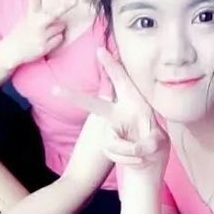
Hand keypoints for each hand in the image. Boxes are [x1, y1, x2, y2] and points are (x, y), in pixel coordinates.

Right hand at [3, 0, 76, 65]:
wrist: (9, 52)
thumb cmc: (21, 34)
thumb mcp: (26, 20)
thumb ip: (40, 15)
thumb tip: (56, 14)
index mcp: (31, 13)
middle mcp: (36, 23)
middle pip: (55, 13)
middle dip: (65, 6)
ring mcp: (40, 35)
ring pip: (61, 28)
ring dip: (57, 31)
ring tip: (45, 35)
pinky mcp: (43, 46)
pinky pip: (59, 39)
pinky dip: (55, 41)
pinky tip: (45, 43)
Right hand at [55, 48, 168, 176]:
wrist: (148, 162)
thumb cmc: (154, 144)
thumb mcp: (157, 142)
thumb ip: (148, 143)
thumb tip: (136, 150)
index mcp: (133, 104)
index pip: (121, 82)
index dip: (111, 66)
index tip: (100, 50)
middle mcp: (117, 114)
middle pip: (94, 105)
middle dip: (74, 97)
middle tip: (56, 89)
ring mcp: (109, 129)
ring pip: (112, 142)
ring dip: (129, 153)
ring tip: (143, 155)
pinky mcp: (106, 143)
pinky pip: (113, 152)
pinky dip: (128, 159)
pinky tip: (138, 160)